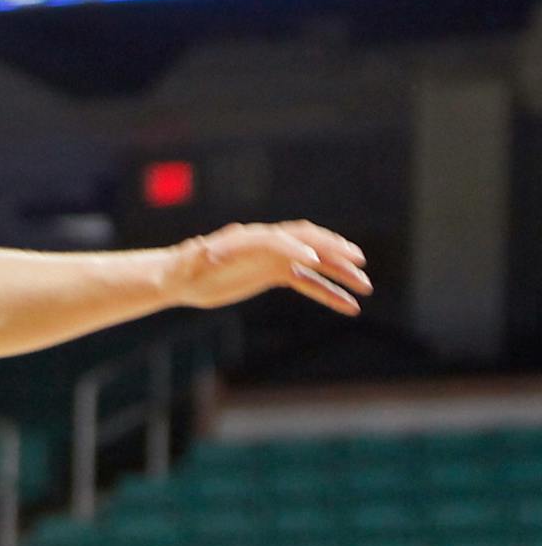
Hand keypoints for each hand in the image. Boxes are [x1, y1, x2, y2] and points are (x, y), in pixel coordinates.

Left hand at [168, 221, 369, 316]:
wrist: (180, 277)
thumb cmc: (179, 271)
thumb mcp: (183, 267)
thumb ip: (194, 257)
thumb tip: (201, 249)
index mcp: (244, 239)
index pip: (275, 239)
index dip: (293, 246)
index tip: (313, 258)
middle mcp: (264, 244)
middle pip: (304, 241)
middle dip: (330, 249)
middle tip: (357, 259)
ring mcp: (273, 258)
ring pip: (314, 262)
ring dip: (339, 273)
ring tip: (365, 286)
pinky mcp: (275, 273)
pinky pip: (308, 282)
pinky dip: (327, 293)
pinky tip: (349, 307)